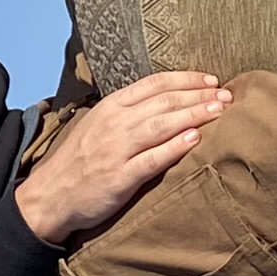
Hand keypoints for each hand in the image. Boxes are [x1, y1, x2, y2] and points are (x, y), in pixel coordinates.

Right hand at [16, 70, 231, 246]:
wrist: (50, 196)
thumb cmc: (78, 162)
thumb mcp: (97, 125)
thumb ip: (127, 112)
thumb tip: (165, 102)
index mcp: (111, 107)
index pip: (154, 84)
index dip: (186, 79)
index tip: (211, 80)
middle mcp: (115, 123)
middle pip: (164, 101)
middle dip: (199, 96)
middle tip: (226, 96)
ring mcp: (117, 150)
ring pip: (162, 125)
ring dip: (194, 115)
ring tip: (220, 111)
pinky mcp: (120, 177)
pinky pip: (153, 159)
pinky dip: (176, 147)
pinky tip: (196, 139)